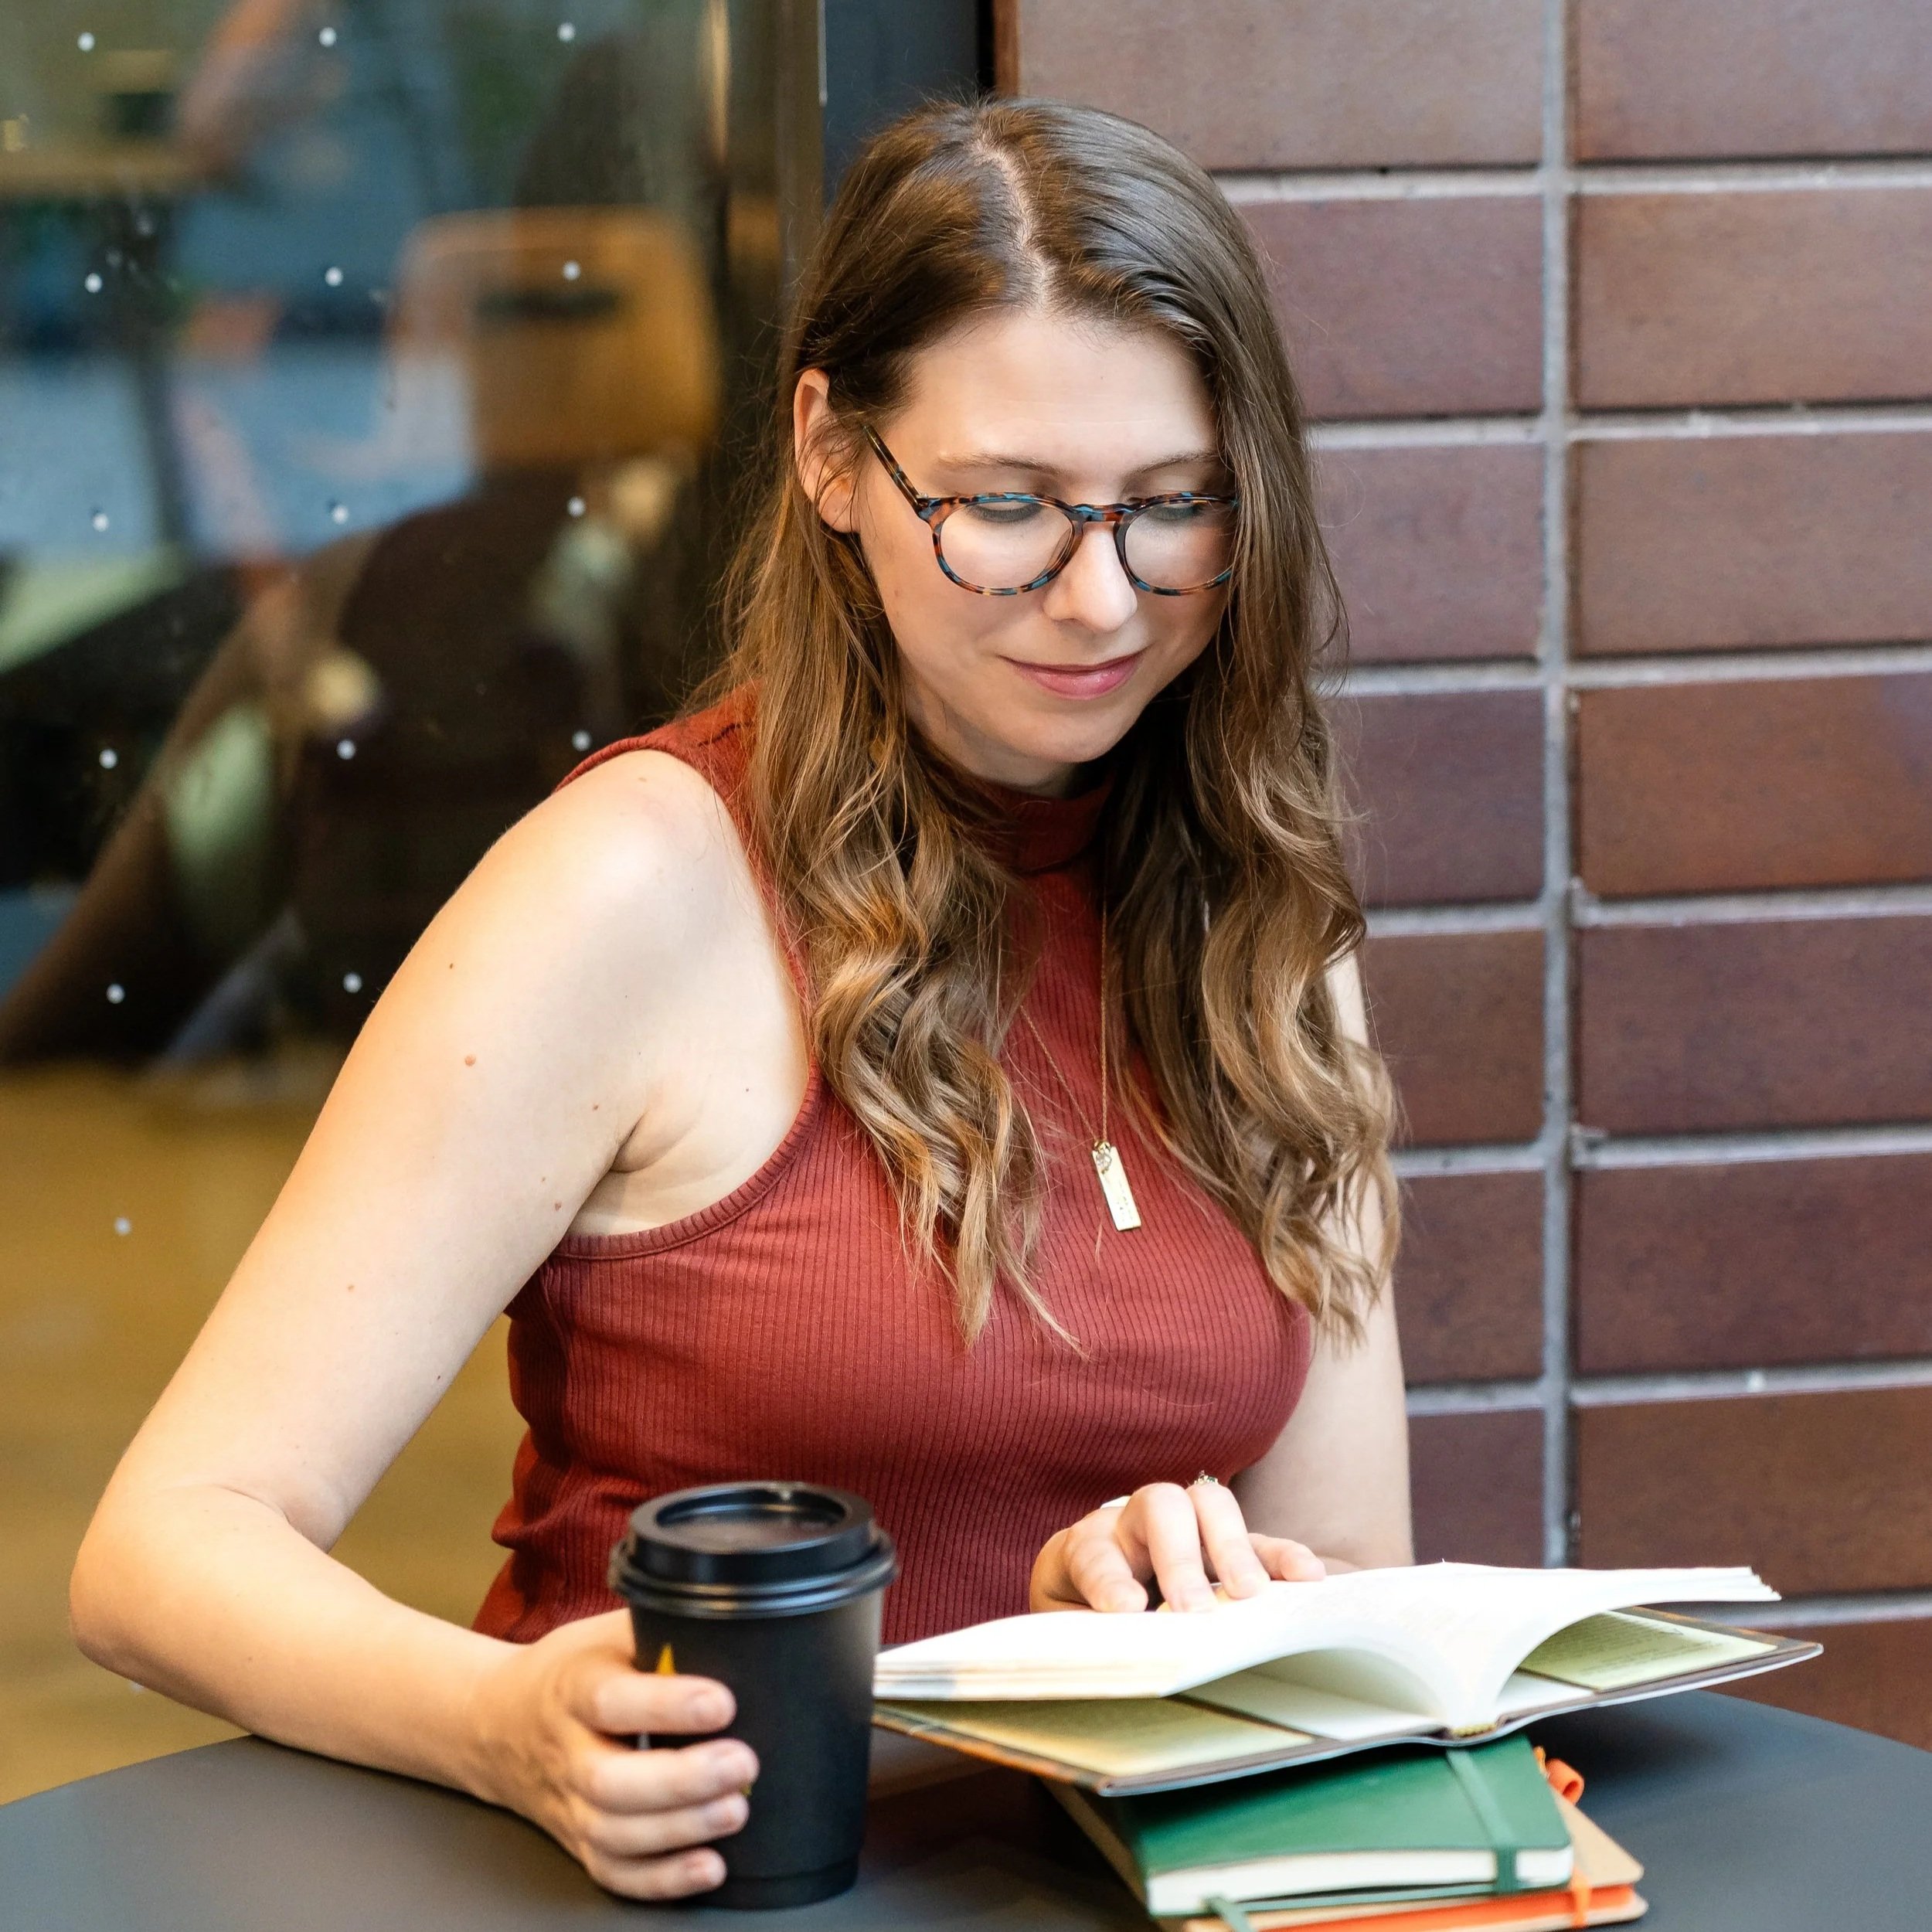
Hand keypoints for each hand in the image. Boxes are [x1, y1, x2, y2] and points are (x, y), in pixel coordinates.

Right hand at [466, 1608, 756, 1898]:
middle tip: (743, 1763)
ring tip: (737, 1810)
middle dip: (682, 1779)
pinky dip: (661, 1880)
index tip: (722, 1702)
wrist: (497, 1724)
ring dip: (680, 1829)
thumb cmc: (572, 1671)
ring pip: (615, 1834)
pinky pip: (614, 1873)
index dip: (666, 1705)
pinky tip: (709, 1866)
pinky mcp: (578, 1844)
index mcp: (573, 1689)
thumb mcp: (606, 1634)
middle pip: (611, 1781)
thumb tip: (732, 1616)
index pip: (612, 1701)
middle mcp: (565, 1753)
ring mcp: (568, 1805)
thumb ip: (661, 1627)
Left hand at [1030, 1481, 1325, 1613]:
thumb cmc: (1080, 1610)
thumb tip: (1118, 1662)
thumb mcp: (1070, 1628)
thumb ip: (1088, 1638)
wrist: (1085, 1584)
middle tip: (1194, 1610)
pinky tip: (1308, 1577)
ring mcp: (1184, 1529)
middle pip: (1161, 1506)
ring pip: (1211, 1506)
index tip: (1126, 1610)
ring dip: (1232, 1548)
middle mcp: (1136, 1523)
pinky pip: (1258, 1540)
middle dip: (1179, 1557)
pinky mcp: (1226, 1546)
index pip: (1095, 1553)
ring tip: (1252, 1593)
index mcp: (1087, 1546)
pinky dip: (1282, 1556)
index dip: (1110, 1580)